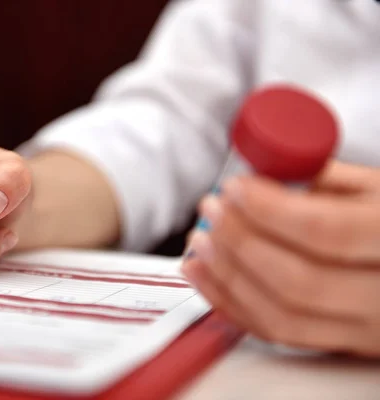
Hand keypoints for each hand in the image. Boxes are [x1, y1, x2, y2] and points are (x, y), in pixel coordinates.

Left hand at [182, 161, 379, 357]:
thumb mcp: (374, 187)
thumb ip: (317, 176)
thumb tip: (254, 175)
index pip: (326, 231)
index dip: (269, 211)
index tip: (234, 189)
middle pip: (299, 282)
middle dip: (240, 243)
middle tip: (211, 212)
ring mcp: (368, 331)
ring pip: (283, 317)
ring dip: (227, 277)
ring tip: (199, 242)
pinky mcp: (342, 347)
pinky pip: (277, 335)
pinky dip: (230, 303)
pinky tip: (204, 274)